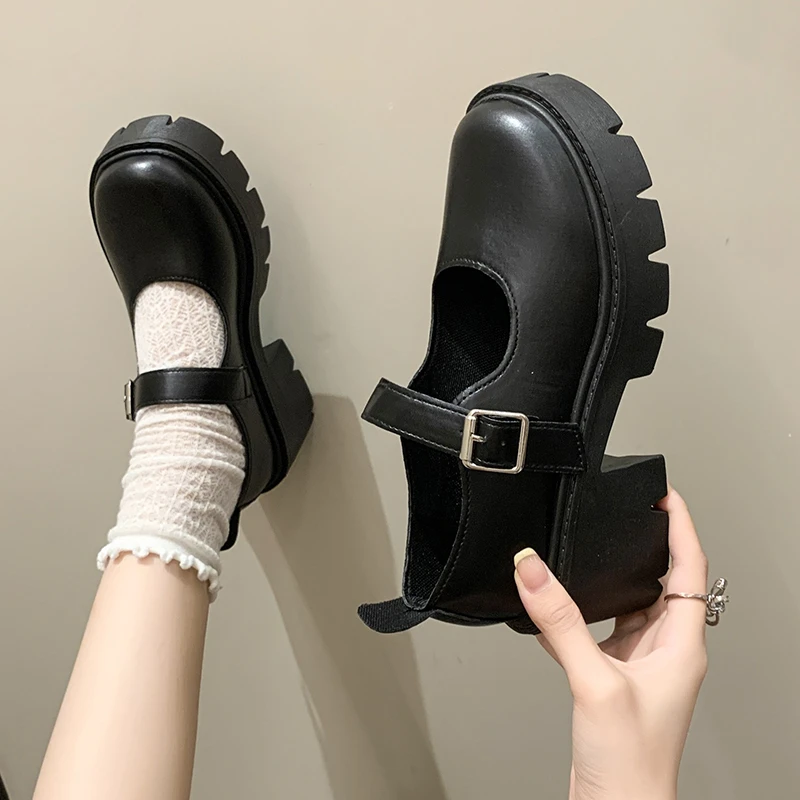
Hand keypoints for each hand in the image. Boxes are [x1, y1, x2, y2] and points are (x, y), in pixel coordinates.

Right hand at [514, 488, 707, 799]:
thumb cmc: (631, 764)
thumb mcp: (593, 681)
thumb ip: (560, 621)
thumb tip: (533, 570)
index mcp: (681, 646)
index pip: (690, 570)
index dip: (681, 527)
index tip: (665, 496)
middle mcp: (666, 651)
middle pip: (664, 583)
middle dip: (647, 546)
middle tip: (629, 513)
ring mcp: (641, 665)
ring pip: (630, 606)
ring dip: (612, 580)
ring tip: (593, 553)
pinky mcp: (615, 679)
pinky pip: (600, 632)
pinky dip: (579, 616)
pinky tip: (553, 612)